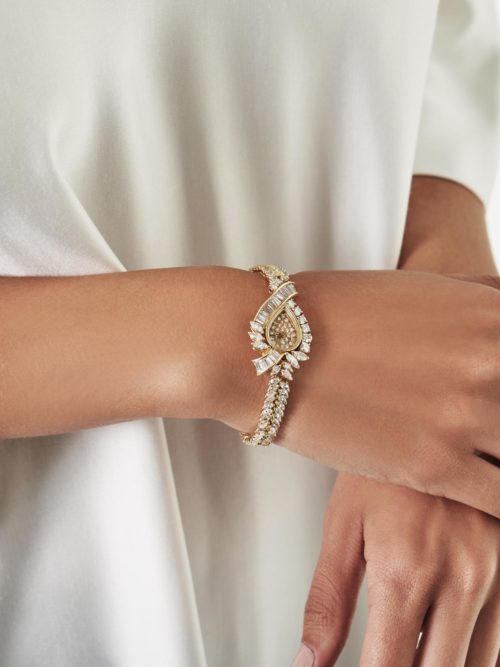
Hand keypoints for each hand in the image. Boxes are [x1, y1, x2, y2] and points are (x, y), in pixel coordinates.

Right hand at [233, 268, 499, 516]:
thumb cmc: (333, 314)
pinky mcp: (434, 465)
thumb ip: (476, 302)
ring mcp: (464, 416)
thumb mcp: (418, 292)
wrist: (267, 347)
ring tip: (486, 458)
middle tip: (492, 433)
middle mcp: (489, 363)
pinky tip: (489, 499)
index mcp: (490, 314)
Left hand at [293, 473, 499, 665]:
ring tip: (408, 644)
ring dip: (439, 665)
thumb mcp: (344, 525)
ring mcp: (496, 574)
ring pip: (477, 666)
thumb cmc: (381, 466)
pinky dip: (470, 652)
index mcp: (406, 569)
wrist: (433, 415)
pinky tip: (441, 636)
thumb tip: (308, 662)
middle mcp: (460, 578)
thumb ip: (327, 601)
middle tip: (384, 654)